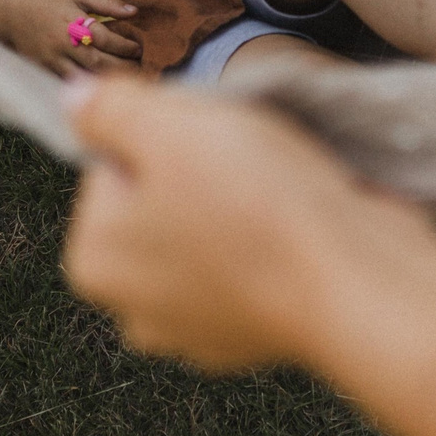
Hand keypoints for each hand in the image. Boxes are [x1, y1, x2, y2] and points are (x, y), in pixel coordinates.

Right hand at [0, 0, 142, 74]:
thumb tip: (135, 12)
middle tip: (140, 68)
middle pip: (99, 62)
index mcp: (73, 22)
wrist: (8, 12)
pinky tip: (100, 87)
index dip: (127, 46)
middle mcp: (63, 44)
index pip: (107, 39)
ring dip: (107, 81)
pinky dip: (86, 87)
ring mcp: (52, 60)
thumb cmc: (45, 0)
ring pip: (85, 77)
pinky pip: (68, 83)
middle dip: (123, 67)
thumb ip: (105, 4)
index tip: (139, 48)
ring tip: (126, 81)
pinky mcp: (44, 70)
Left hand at [61, 77, 435, 372]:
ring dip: (243, 204)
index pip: (114, 162)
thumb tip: (75, 100)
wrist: (359, 281)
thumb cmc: (257, 203)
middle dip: (201, 173)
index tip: (209, 143)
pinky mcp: (259, 335)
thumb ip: (107, 109)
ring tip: (282, 194)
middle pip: (160, 199)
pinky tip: (301, 230)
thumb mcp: (169, 128)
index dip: (165, 134)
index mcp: (95, 260)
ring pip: (211, 228)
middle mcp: (136, 309)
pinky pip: (257, 262)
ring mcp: (198, 331)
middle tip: (250, 165)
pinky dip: (276, 243)